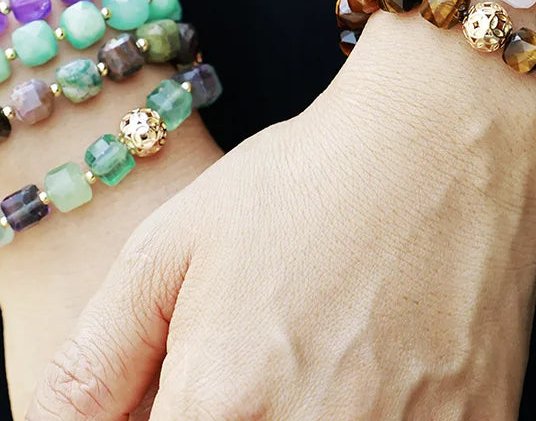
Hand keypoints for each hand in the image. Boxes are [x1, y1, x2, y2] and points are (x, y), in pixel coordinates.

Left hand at [27, 15, 535, 420]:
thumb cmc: (303, 181)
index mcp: (223, 404)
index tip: (176, 388)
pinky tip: (368, 365)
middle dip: (220, 414)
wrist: (441, 142)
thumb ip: (95, 361)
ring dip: (290, 416)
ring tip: (305, 354)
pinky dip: (371, 415)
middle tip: (241, 362)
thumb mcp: (172, 245)